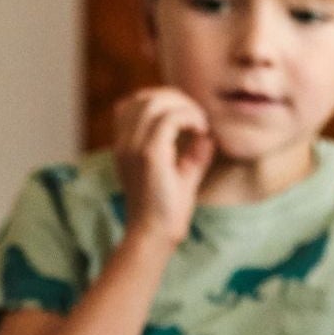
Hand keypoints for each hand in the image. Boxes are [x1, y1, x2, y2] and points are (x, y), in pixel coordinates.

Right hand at [110, 87, 211, 245]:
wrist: (154, 236)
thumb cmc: (167, 210)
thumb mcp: (181, 174)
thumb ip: (193, 153)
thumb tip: (209, 133)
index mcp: (124, 146)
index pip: (133, 104)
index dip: (162, 100)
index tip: (188, 118)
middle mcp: (124, 143)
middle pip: (144, 98)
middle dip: (175, 98)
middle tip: (198, 118)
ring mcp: (133, 148)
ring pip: (154, 103)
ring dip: (182, 106)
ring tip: (199, 123)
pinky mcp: (149, 156)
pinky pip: (169, 120)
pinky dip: (189, 118)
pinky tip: (201, 131)